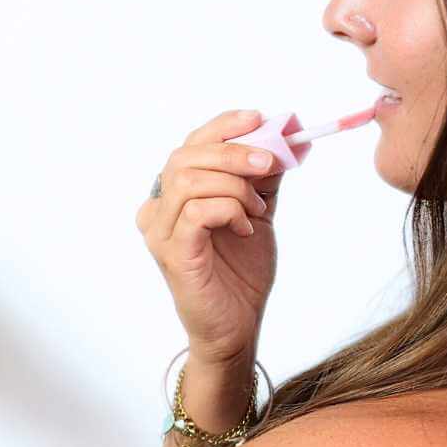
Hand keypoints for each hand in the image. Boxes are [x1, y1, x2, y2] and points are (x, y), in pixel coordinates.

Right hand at [135, 109, 282, 368]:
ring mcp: (160, 230)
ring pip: (190, 179)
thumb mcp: (256, 212)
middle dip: (234, 151)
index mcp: (174, 193)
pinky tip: (247, 228)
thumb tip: (289, 137)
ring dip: (235, 185)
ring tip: (258, 208)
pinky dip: (230, 210)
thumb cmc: (240, 273)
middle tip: (272, 161)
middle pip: (187, 156)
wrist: (237, 328)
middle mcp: (157, 207)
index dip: (223, 126)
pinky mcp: (172, 252)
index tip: (259, 118)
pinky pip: (197, 212)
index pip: (191, 144)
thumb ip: (264, 177)